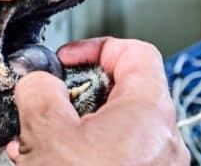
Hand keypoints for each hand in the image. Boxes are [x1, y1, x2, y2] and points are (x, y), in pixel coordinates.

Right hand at [6, 37, 189, 164]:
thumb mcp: (46, 133)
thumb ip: (40, 91)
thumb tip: (38, 80)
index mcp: (148, 112)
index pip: (135, 52)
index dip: (96, 47)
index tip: (66, 58)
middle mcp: (162, 140)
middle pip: (121, 93)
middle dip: (75, 97)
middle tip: (47, 106)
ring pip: (113, 131)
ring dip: (73, 130)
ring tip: (37, 142)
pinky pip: (115, 158)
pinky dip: (84, 155)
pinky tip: (49, 164)